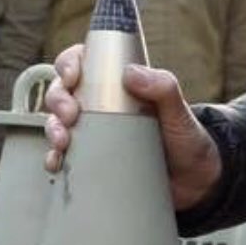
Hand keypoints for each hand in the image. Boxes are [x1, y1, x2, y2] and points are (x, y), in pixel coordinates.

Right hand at [44, 47, 223, 208]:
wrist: (194, 183)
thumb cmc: (186, 139)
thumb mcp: (179, 111)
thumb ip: (164, 88)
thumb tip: (131, 72)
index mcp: (117, 84)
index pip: (82, 61)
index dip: (69, 64)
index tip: (72, 76)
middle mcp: (99, 105)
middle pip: (61, 91)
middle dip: (57, 99)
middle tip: (70, 115)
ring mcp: (92, 133)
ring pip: (55, 122)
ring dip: (52, 129)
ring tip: (63, 142)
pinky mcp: (90, 160)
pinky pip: (62, 156)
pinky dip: (53, 158)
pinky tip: (56, 163)